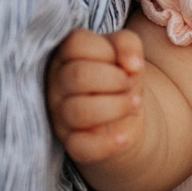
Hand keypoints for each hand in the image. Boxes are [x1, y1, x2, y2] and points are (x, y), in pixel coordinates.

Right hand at [48, 28, 145, 164]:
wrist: (123, 117)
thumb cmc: (118, 77)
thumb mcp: (124, 53)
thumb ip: (127, 44)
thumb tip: (132, 64)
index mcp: (64, 56)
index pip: (76, 44)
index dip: (106, 50)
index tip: (123, 62)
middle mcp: (56, 85)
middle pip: (77, 76)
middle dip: (114, 79)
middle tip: (129, 84)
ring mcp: (60, 116)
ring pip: (79, 111)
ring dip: (116, 106)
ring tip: (135, 104)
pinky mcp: (72, 144)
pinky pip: (82, 147)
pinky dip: (107, 143)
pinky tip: (125, 137)